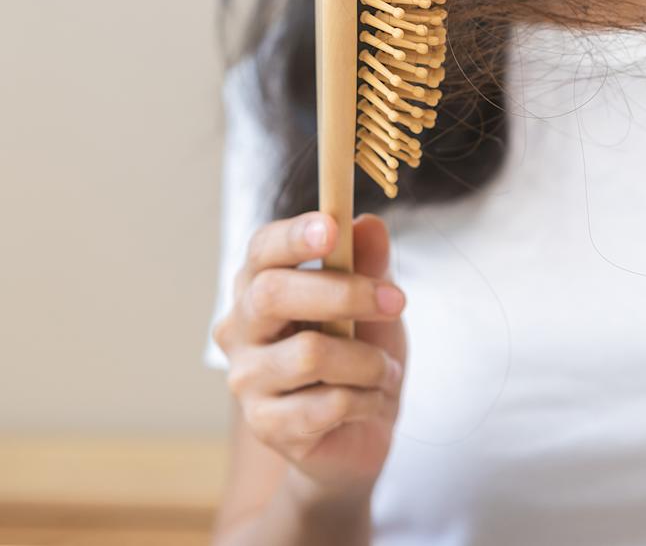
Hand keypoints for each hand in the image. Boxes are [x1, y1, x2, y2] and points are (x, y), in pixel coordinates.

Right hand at [211, 212, 406, 497]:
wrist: (362, 430)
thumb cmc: (360, 354)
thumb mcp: (374, 302)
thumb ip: (370, 262)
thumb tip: (369, 224)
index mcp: (260, 286)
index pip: (262, 249)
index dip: (294, 235)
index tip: (332, 227)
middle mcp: (240, 329)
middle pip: (274, 293)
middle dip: (345, 294)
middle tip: (397, 302)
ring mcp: (246, 379)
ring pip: (310, 353)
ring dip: (368, 361)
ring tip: (384, 370)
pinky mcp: (266, 425)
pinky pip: (327, 403)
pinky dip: (367, 399)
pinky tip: (370, 401)